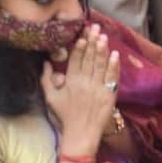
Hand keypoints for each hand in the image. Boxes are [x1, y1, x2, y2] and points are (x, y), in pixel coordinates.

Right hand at [41, 25, 120, 155]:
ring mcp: (98, 89)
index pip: (75, 60)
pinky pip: (112, 78)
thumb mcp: (50, 98)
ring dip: (102, 50)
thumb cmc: (65, 116)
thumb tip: (46, 62)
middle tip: (95, 28)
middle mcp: (84, 83)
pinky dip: (114, 66)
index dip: (79, 46)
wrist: (81, 135)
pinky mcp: (109, 96)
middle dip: (92, 42)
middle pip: (89, 58)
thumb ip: (46, 79)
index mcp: (70, 82)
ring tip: (104, 36)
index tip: (82, 35)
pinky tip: (115, 54)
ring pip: (100, 65)